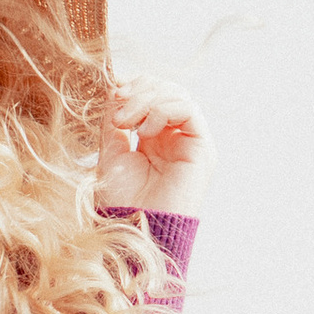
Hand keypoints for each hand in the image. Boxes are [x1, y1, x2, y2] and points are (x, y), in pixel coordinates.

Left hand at [96, 79, 213, 216]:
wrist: (134, 227)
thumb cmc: (122, 199)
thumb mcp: (111, 151)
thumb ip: (115, 119)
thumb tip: (116, 87)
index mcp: (155, 137)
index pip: (153, 93)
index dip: (135, 86)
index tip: (113, 93)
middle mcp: (176, 137)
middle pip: (167, 89)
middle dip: (139, 91)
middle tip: (117, 106)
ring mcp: (191, 142)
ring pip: (177, 95)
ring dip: (146, 100)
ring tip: (125, 122)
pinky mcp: (202, 148)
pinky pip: (189, 110)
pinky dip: (162, 111)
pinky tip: (145, 132)